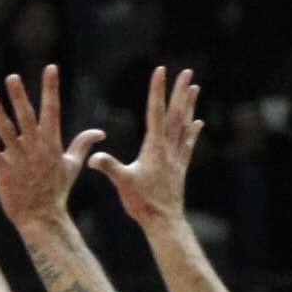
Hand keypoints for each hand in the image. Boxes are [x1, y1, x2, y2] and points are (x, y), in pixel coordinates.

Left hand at [0, 65, 103, 229]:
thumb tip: (100, 132)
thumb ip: (82, 145)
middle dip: (19, 96)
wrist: (42, 217)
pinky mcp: (3, 171)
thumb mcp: (72, 165)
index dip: (50, 89)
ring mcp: (18, 158)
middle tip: (12, 77)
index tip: (50, 68)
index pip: (52, 109)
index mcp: (51, 142)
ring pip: (6, 130)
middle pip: (26, 116)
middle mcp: (35, 147)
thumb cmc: (56, 191)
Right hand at [87, 67, 202, 228]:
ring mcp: (176, 156)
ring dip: (189, 105)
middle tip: (187, 72)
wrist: (164, 220)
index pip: (155, 112)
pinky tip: (197, 122)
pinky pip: (188, 143)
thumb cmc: (142, 202)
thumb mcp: (122, 182)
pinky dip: (193, 130)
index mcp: (154, 147)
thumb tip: (94, 157)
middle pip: (176, 113)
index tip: (160, 71)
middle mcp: (169, 147)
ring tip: (194, 88)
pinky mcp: (180, 166)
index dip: (157, 90)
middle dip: (180, 91)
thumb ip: (109, 167)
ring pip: (184, 124)